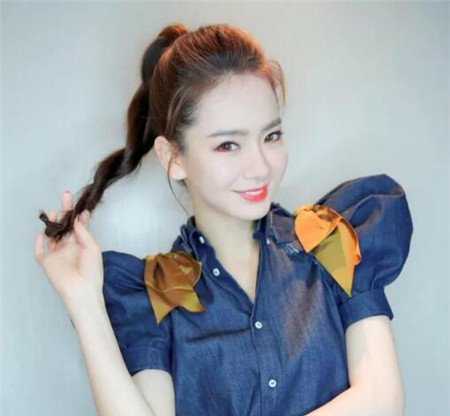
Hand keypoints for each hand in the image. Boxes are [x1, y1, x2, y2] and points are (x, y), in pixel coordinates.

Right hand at [34, 191, 103, 307]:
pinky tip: (41, 233)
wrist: (82, 290)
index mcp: (82, 245)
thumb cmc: (92, 271)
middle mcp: (69, 248)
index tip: (80, 206)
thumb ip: (84, 233)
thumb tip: (78, 219)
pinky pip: (40, 251)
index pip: (79, 227)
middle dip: (64, 213)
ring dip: (52, 224)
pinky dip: (38, 242)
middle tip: (65, 197)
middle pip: (65, 228)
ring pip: (52, 236)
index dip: (78, 216)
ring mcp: (58, 255)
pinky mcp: (47, 263)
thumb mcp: (92, 248)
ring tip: (54, 212)